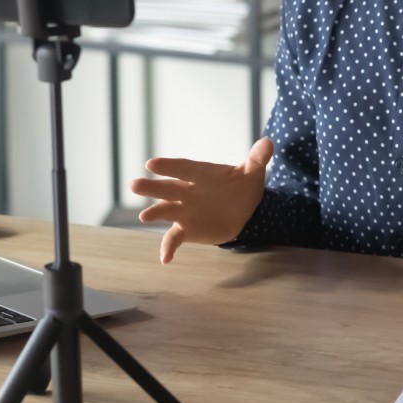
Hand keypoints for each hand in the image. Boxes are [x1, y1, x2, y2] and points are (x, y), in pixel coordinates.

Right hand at [130, 137, 273, 263]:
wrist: (245, 209)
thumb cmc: (243, 186)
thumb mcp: (253, 172)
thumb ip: (257, 158)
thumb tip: (269, 142)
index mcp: (199, 173)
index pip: (183, 168)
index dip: (168, 166)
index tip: (151, 164)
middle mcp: (187, 190)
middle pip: (167, 188)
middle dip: (151, 187)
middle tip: (133, 184)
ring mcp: (184, 210)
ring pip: (165, 211)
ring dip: (154, 213)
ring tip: (144, 217)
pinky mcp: (186, 229)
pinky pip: (174, 238)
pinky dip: (168, 248)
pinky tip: (165, 259)